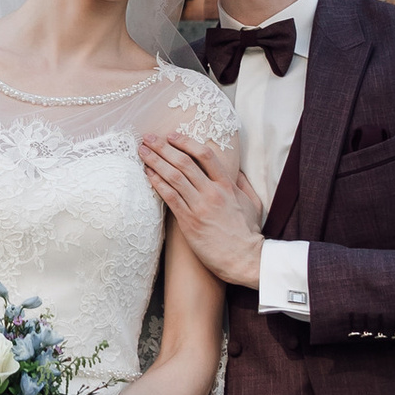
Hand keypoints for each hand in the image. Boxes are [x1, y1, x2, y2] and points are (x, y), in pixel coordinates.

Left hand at [139, 129, 266, 289]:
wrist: (244, 259)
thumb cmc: (248, 233)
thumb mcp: (253, 203)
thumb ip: (243, 184)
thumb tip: (236, 170)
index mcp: (227, 185)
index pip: (205, 155)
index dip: (186, 142)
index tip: (172, 135)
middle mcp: (212, 192)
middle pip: (184, 162)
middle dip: (163, 147)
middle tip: (148, 138)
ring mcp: (199, 207)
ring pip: (173, 177)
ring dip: (155, 161)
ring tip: (142, 151)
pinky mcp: (189, 222)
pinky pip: (170, 197)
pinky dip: (157, 183)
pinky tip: (147, 174)